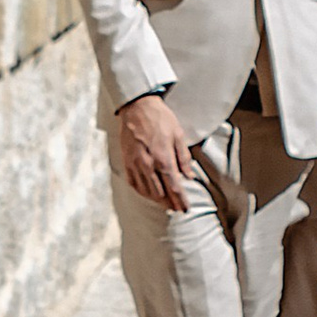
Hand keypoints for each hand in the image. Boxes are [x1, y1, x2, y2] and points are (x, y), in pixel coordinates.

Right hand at [116, 91, 197, 206]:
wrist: (137, 107)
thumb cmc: (161, 119)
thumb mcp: (179, 135)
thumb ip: (184, 158)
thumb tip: (189, 176)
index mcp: (164, 158)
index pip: (174, 187)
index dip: (180, 201)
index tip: (185, 209)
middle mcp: (148, 165)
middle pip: (160, 194)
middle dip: (170, 203)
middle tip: (177, 207)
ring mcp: (135, 165)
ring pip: (146, 191)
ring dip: (157, 200)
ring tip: (165, 203)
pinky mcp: (126, 162)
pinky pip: (133, 183)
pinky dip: (142, 192)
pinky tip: (148, 193)